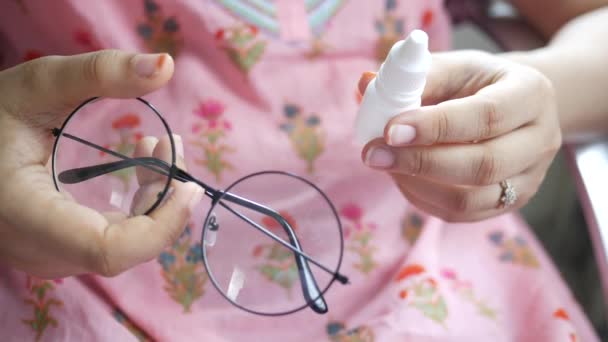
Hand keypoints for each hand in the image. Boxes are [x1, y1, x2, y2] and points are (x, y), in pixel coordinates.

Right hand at [0, 50, 202, 277]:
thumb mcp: (39, 83)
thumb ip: (100, 72)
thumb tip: (166, 65)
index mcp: (24, 214)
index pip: (108, 250)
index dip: (161, 225)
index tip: (189, 185)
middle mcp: (35, 249)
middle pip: (123, 249)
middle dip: (162, 201)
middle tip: (170, 146)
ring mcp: (44, 257)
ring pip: (121, 249)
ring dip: (153, 202)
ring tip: (157, 146)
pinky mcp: (55, 251)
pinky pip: (109, 242)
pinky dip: (136, 208)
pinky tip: (141, 167)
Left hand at [359, 51, 560, 221]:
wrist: (511, 106)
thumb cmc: (476, 83)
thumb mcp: (453, 67)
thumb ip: (413, 76)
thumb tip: (363, 85)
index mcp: (531, 94)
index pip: (486, 115)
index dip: (435, 126)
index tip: (389, 129)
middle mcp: (540, 140)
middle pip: (482, 164)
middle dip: (419, 162)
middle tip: (373, 154)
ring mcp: (529, 178)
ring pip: (470, 198)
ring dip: (416, 184)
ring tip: (384, 164)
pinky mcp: (509, 203)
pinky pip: (461, 214)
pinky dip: (422, 198)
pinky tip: (400, 177)